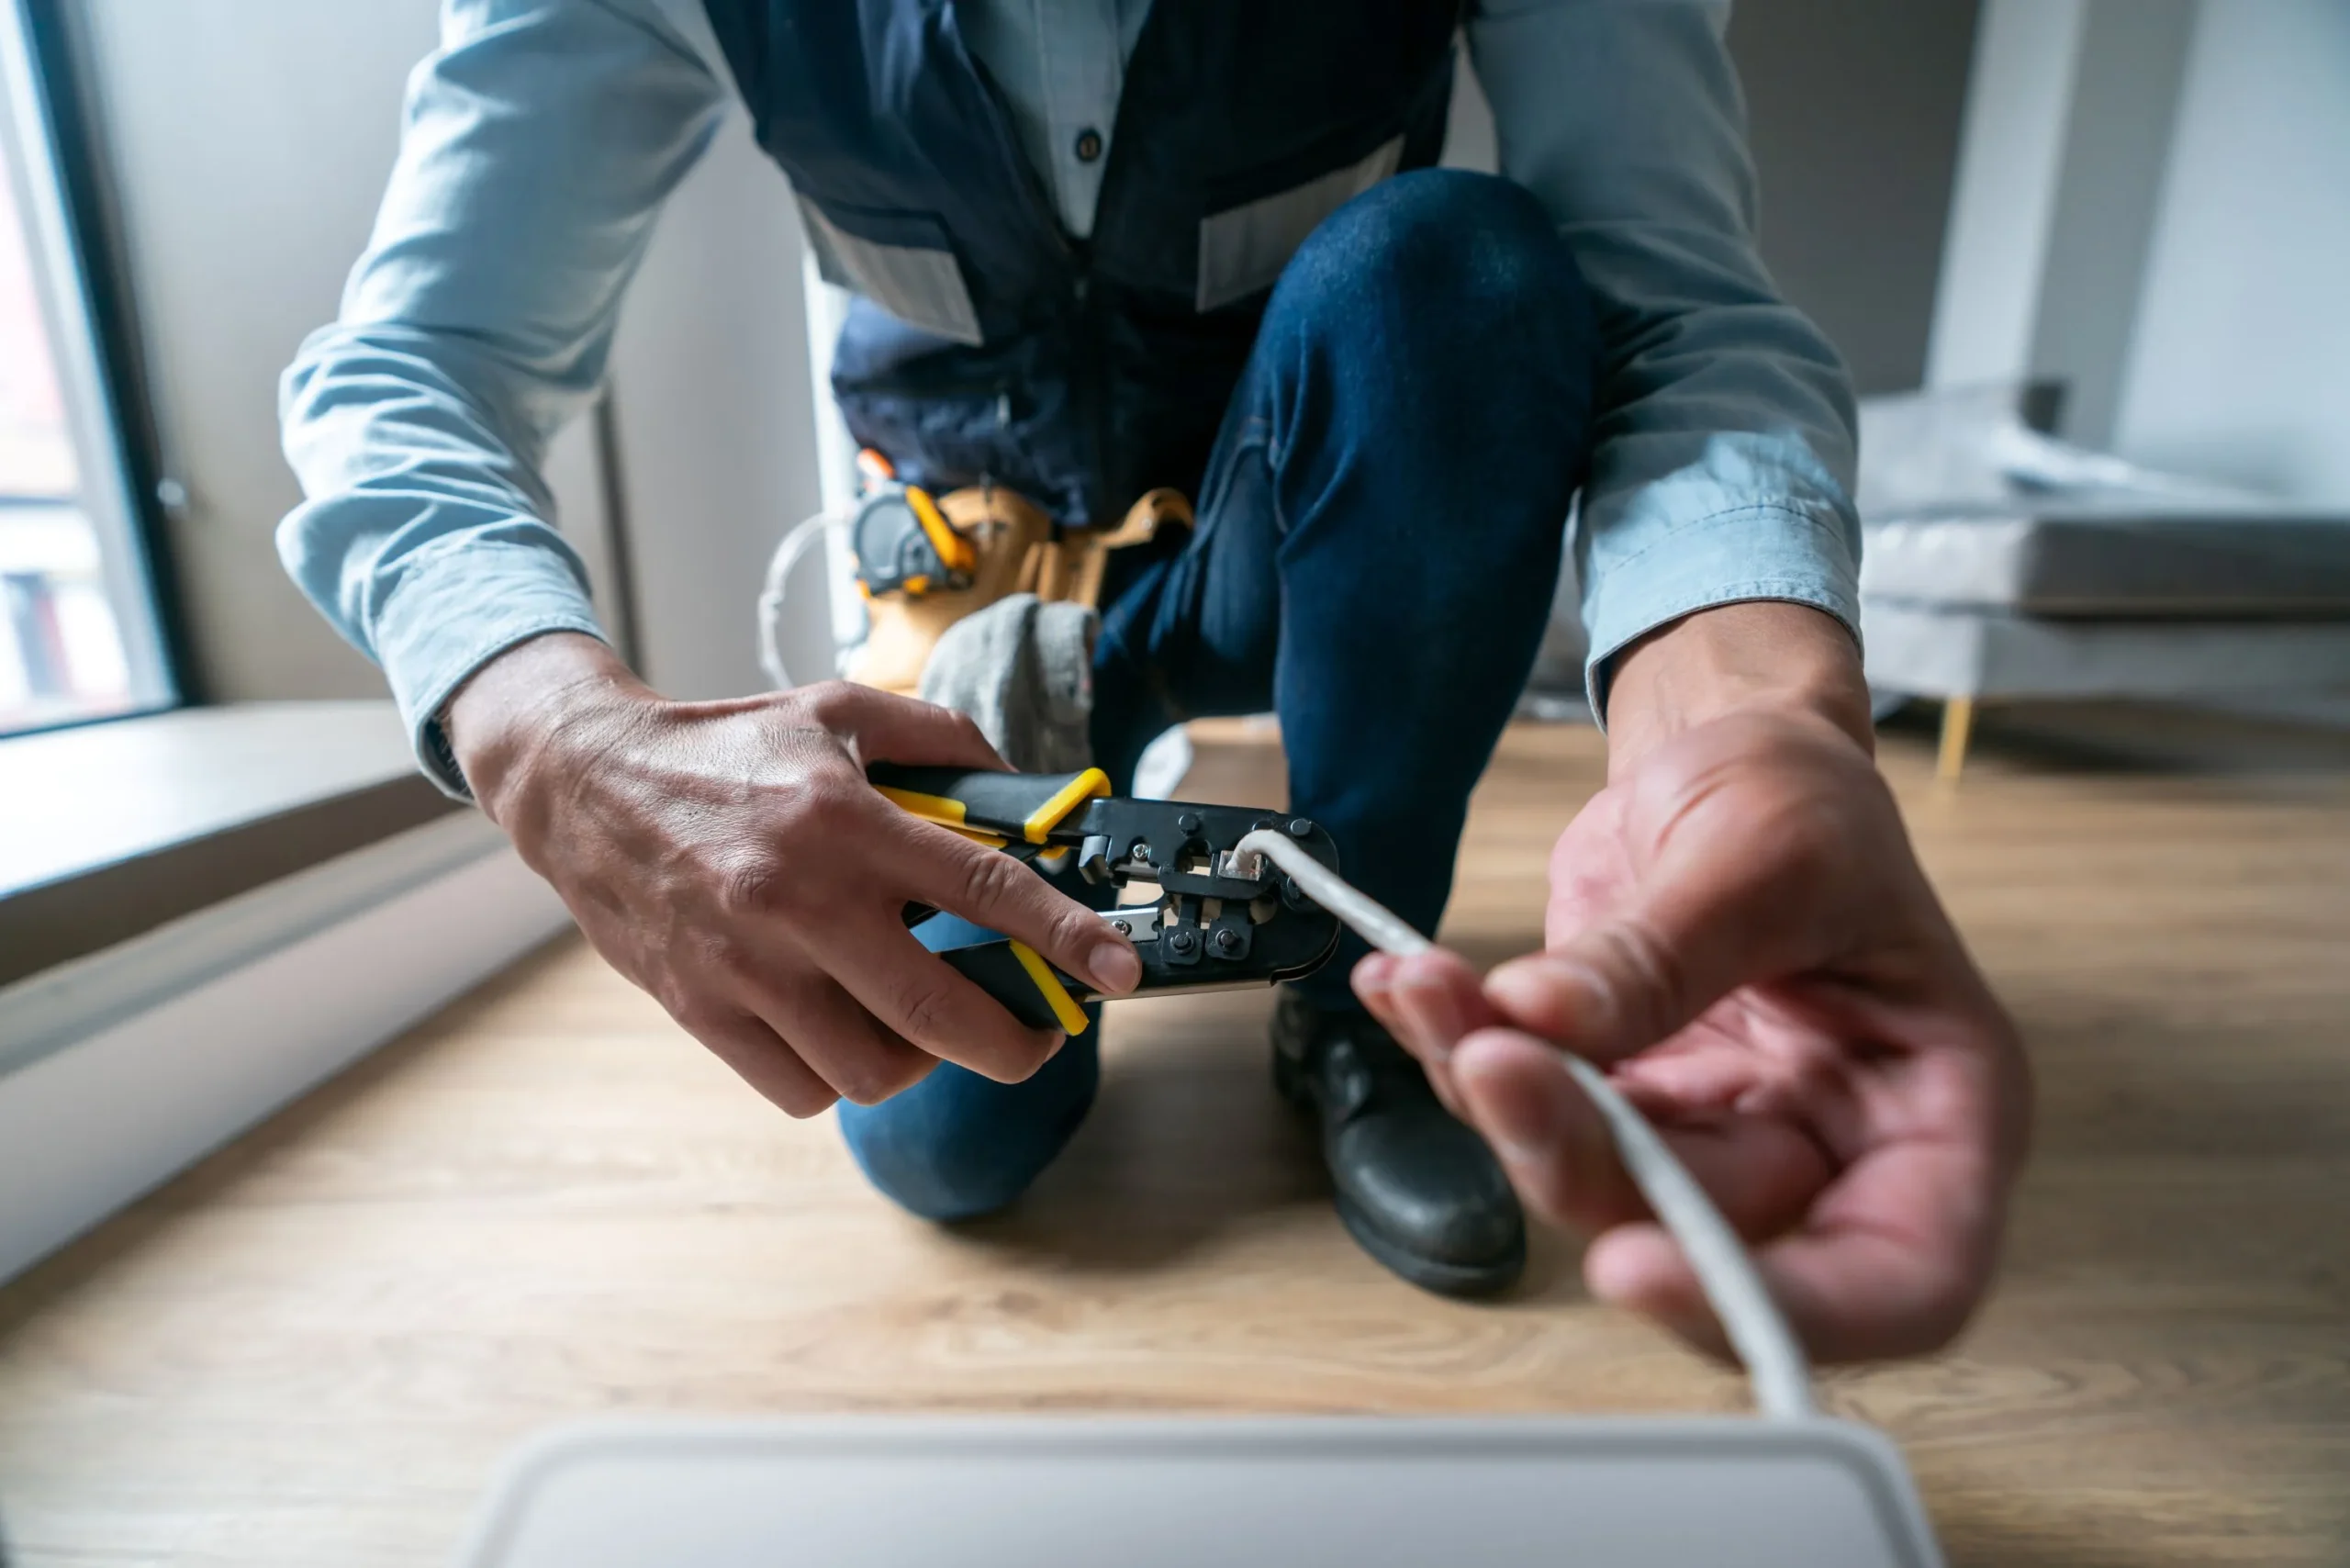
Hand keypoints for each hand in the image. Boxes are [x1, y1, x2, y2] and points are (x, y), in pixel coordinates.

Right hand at [446, 633, 1140, 1117]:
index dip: (1065, 938)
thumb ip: (937, 738)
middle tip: (1038, 1035)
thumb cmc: (722, 748)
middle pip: (941, 1014)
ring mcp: (748, 967)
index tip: (1120, 972)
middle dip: (1017, 1043)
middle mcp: (801, 902)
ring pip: (872, 1070)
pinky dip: (837, 1076)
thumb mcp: (834, 708)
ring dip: (919, 1059)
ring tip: (920, 1020)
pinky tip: (842, 1028)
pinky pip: (801, 1089)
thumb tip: (1018, 783)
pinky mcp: (703, 1011)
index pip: (984, 889)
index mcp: (846, 822)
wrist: (582, 782)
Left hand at [1355, 605, 2029, 1361]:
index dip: (1781, 1309)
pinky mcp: (1621, 1101)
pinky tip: (1407, 986)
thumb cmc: (1802, 797)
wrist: (1727, 749)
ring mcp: (1715, 1134)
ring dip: (1494, 1099)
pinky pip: (1532, 1114)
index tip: (1632, 1263)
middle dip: (1575, 1155)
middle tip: (1487, 1058)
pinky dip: (1458, 1053)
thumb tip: (1545, 1026)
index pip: (1901, 1282)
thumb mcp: (1766, 848)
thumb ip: (1665, 951)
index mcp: (1938, 1113)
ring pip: (1592, 1183)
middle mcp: (1830, 1150)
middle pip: (1703, 1230)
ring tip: (1426, 988)